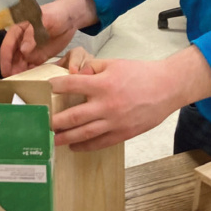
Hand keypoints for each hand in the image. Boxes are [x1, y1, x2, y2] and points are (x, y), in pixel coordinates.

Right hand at [0, 0, 96, 76]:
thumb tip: (23, 50)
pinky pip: (32, 67)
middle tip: (12, 81)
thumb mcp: (44, 20)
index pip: (7, 45)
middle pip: (12, 57)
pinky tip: (31, 81)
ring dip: (19, 73)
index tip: (5, 70)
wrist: (70, 19)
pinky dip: (30, 74)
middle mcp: (21, 42)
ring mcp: (30, 50)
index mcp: (18, 30)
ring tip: (20, 84)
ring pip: (20, 64)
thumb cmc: (55, 14)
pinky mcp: (39, 57)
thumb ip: (32, 34)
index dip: (5, 58)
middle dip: (10, 69)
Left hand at [49, 46, 210, 150]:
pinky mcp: (123, 133)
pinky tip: (74, 146)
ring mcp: (115, 122)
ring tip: (53, 140)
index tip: (47, 88)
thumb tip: (77, 75)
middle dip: (56, 122)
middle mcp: (107, 105)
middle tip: (43, 124)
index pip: (72, 85)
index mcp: (103, 84)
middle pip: (74, 116)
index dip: (56, 86)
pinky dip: (85, 146)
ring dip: (66, 138)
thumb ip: (93, 69)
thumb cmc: (141, 73)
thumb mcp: (114, 64)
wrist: (167, 88)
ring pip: (84, 134)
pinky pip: (100, 143)